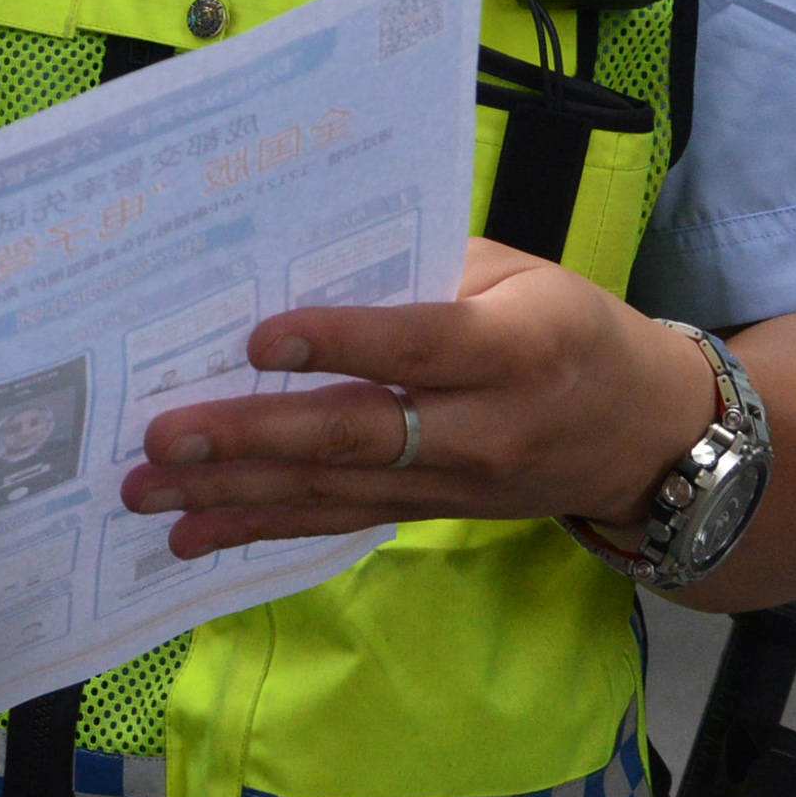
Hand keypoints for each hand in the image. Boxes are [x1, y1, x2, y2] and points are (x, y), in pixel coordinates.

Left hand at [119, 239, 719, 557]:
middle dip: (251, 438)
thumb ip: (421, 268)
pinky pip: (337, 521)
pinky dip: (262, 528)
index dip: (340, 343)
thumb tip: (305, 260)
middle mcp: (482, 428)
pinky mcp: (429, 514)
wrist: (649, 436)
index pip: (416, 346)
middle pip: (355, 436)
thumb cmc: (570, 327)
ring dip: (233, 494)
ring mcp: (454, 484)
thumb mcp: (516, 274)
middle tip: (162, 438)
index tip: (257, 338)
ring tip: (146, 494)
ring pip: (331, 492)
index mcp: (514, 348)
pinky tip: (195, 536)